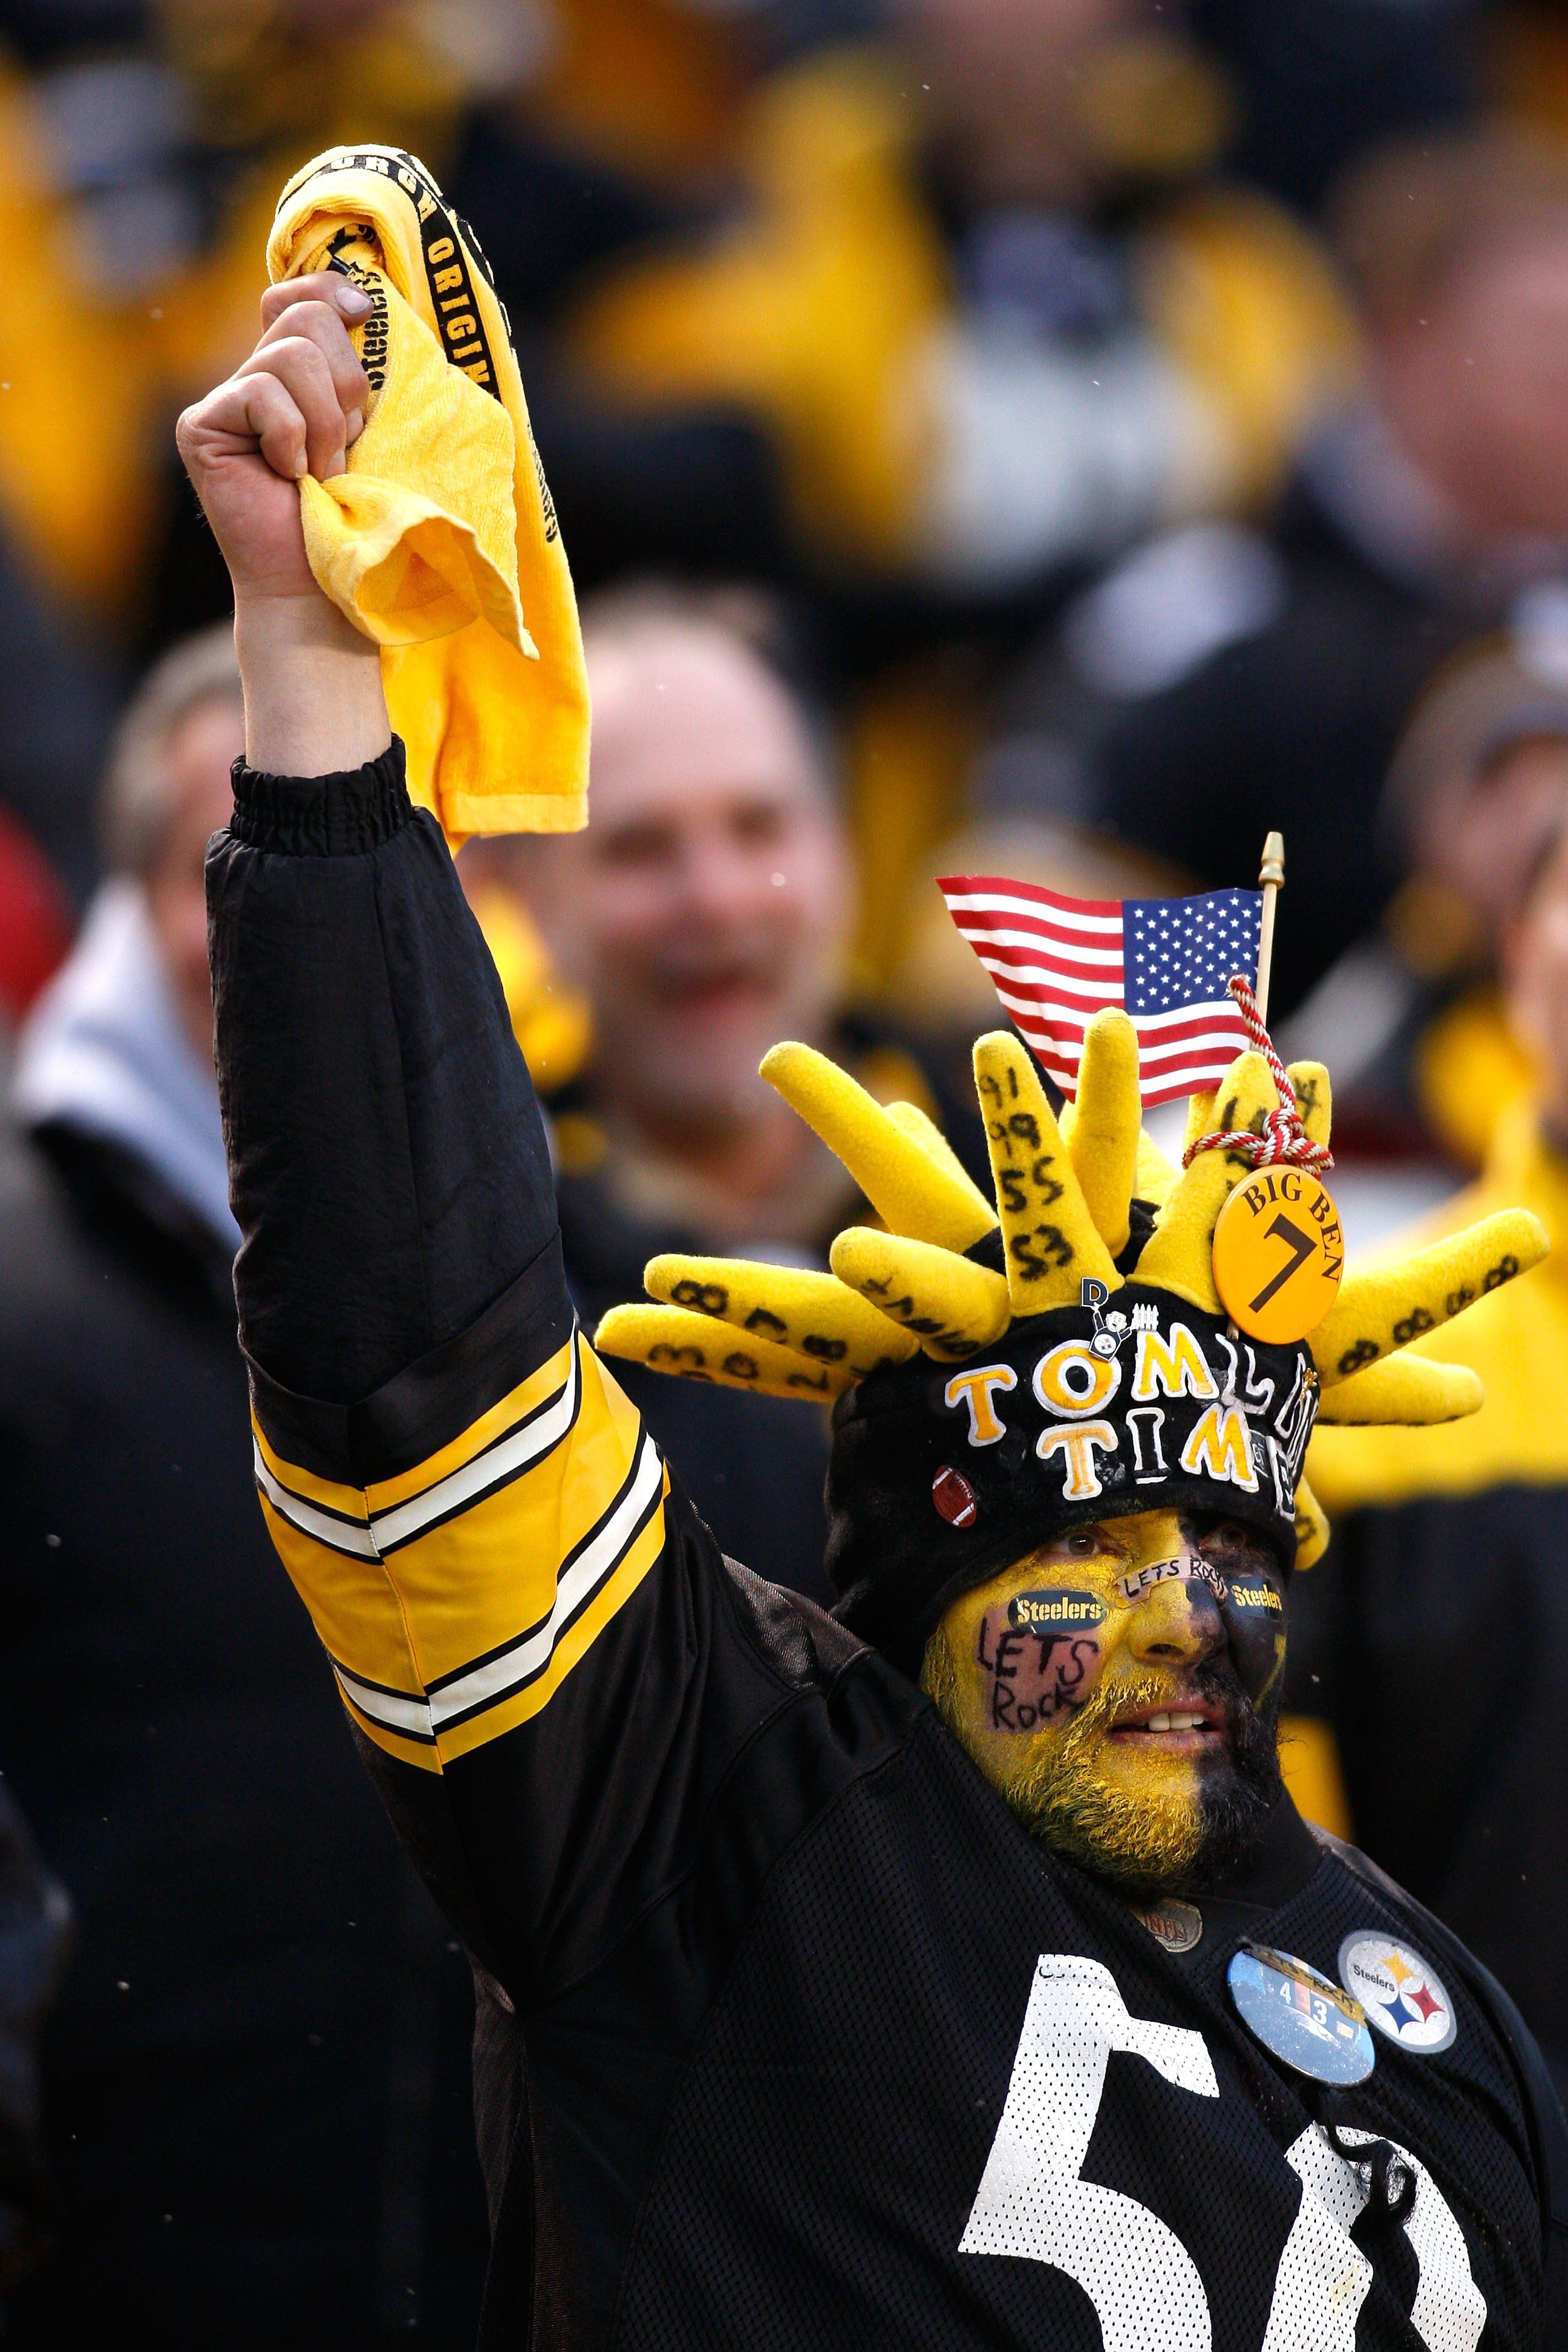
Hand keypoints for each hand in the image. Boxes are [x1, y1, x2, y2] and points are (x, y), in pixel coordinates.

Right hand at [175, 274, 372, 605]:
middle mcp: (255, 377)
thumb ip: (362, 373)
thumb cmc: (352, 517)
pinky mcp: (200, 425)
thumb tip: (368, 304)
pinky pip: (262, 395)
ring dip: (326, 424)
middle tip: (346, 448)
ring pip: (291, 355)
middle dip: (345, 385)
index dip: (332, 291)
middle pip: (306, 317)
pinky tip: (288, 476)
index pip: (300, 296)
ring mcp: (223, 399)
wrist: (318, 582)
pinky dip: (290, 438)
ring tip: (323, 473)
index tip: (367, 314)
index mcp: (295, 374)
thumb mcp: (371, 434)